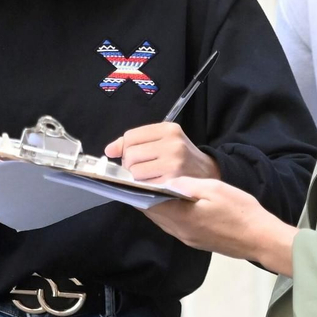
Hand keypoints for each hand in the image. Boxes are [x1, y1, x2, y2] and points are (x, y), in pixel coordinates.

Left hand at [105, 123, 220, 181]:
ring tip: (149, 177)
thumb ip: (134, 142)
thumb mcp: (162, 141)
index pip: (130, 137)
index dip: (126, 149)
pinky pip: (144, 186)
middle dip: (131, 165)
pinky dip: (144, 187)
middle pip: (130, 155)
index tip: (134, 156)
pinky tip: (154, 185)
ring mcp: (174, 163)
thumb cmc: (180, 156)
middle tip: (143, 168)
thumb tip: (109, 151)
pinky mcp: (173, 181)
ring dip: (136, 178)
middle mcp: (172, 143)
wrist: (207, 172)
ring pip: (135, 172)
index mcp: (168, 129)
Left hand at [143, 178, 295, 273]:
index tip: (131, 177)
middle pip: (152, 214)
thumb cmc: (240, 211)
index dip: (138, 191)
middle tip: (139, 180)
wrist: (260, 238)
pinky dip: (167, 213)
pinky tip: (172, 202)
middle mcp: (180, 231)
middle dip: (143, 198)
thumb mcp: (214, 189)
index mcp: (181, 218)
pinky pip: (173, 225)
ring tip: (153, 188)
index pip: (148, 204)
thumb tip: (167, 180)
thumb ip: (187, 185)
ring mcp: (187, 238)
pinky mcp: (195, 241)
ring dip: (155, 206)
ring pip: (162, 221)